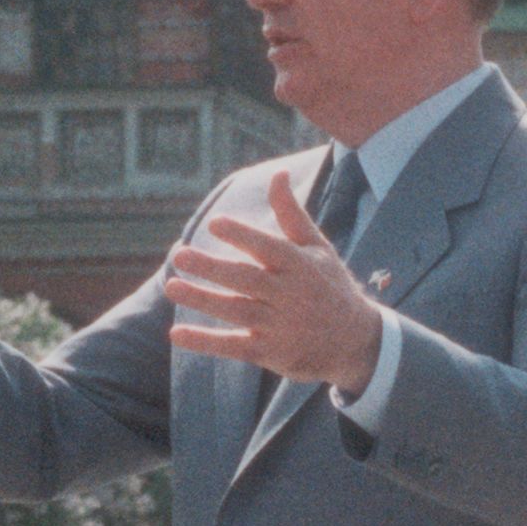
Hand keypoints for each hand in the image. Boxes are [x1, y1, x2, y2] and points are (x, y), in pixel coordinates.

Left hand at [163, 170, 382, 393]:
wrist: (355, 342)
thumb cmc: (328, 285)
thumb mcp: (317, 247)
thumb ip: (291, 213)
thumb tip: (277, 173)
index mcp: (299, 265)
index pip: (268, 248)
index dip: (242, 236)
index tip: (215, 223)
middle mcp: (289, 296)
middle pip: (246, 280)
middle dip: (213, 268)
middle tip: (180, 255)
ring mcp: (278, 326)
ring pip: (236, 311)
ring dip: (203, 300)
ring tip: (171, 286)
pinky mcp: (268, 352)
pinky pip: (233, 346)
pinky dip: (205, 341)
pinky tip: (177, 334)